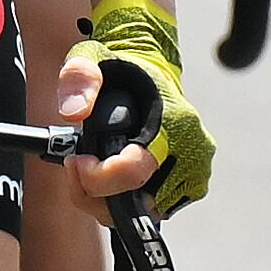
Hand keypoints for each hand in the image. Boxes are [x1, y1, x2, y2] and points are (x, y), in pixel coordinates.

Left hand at [60, 0, 213, 216]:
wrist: (153, 76)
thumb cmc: (122, 70)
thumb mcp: (91, 58)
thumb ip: (79, 78)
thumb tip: (73, 112)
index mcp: (175, 122)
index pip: (136, 170)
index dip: (98, 177)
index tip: (76, 162)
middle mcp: (194, 150)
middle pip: (139, 202)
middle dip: (96, 194)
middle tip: (77, 168)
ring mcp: (196, 172)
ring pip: (146, 212)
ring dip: (109, 201)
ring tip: (92, 170)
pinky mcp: (192, 186)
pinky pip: (154, 209)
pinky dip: (127, 202)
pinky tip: (113, 177)